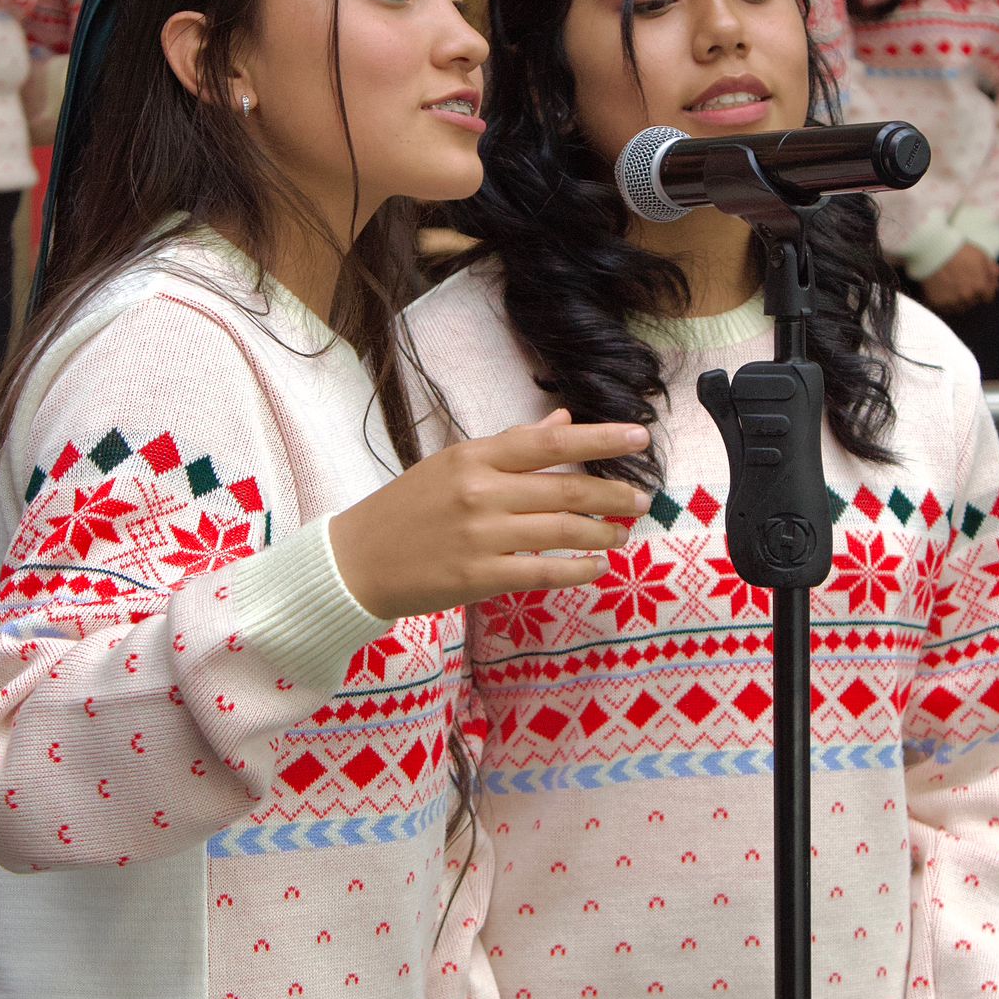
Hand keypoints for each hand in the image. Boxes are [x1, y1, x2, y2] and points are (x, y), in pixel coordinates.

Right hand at [330, 410, 650, 620]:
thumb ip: (510, 446)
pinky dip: (578, 570)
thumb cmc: (408, 509)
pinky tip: (597, 567)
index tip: (640, 435)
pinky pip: (543, 572)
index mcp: (474, 456)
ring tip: (621, 532)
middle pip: (565, 487)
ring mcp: (480, 536)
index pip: (549, 441)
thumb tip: (561, 421)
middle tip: (642, 498)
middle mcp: (480, 492)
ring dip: (601, 531)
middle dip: (613, 492)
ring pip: (561, 530)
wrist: (357, 561)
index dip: (600, 437)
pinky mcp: (479, 577)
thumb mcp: (453, 465)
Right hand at [920, 244, 998, 313]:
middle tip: (962, 283)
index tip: (978, 284)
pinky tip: (943, 292)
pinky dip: (945, 303)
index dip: (984, 290)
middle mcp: (967, 298)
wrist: (934, 252)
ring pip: (959, 308)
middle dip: (971, 294)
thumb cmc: (958, 252)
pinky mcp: (937, 303)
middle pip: (973, 302)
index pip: (988, 297)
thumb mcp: (981, 256)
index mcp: (981, 287)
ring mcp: (952, 302)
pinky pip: (945, 308)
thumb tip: (996, 278)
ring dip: (958, 300)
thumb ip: (992, 270)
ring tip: (952, 288)